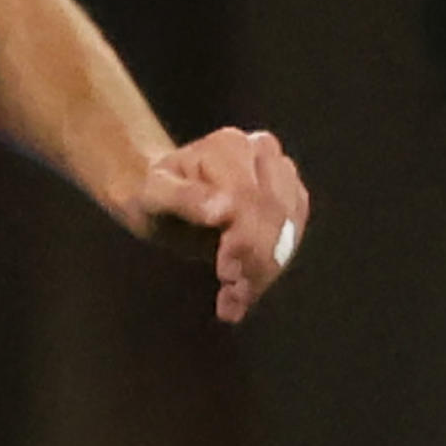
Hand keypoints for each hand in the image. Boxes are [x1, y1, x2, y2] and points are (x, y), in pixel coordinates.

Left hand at [131, 126, 308, 323]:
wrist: (167, 193)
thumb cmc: (156, 190)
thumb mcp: (155, 194)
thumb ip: (185, 198)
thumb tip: (222, 212)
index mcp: (230, 146)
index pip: (250, 199)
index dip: (244, 240)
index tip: (226, 274)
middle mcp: (263, 154)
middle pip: (274, 217)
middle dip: (255, 262)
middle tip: (232, 295)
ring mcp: (282, 177)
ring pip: (286, 232)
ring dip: (263, 272)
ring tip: (234, 299)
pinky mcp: (291, 202)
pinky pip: (290, 240)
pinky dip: (268, 272)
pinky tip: (243, 293)